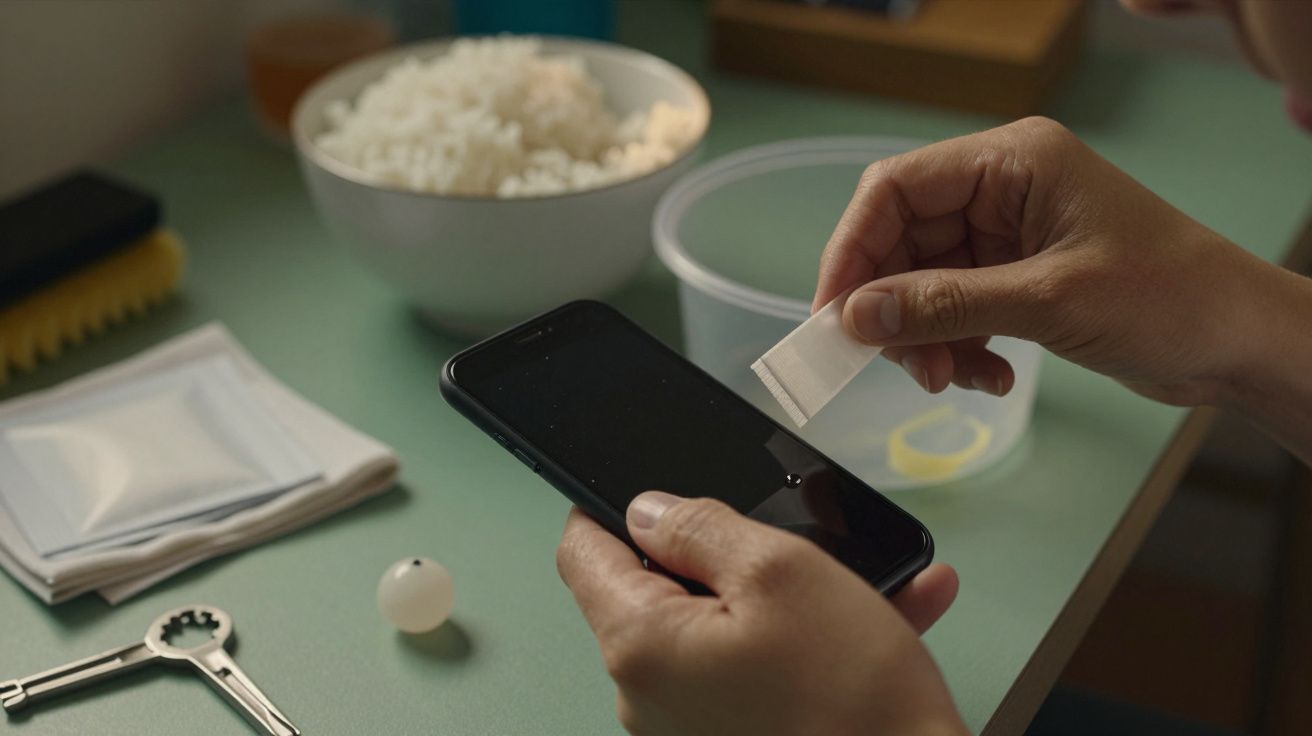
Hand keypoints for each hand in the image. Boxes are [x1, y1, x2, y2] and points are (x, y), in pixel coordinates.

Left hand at [556, 493, 966, 735]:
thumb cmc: (852, 701)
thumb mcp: (779, 571)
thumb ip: (700, 527)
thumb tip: (648, 511)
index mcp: (641, 645)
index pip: (581, 553)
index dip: (608, 506)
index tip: (648, 491)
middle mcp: (648, 694)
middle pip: (655, 589)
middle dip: (720, 554)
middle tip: (786, 537)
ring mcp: (688, 722)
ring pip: (719, 625)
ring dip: (781, 595)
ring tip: (861, 579)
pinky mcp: (730, 734)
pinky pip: (753, 666)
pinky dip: (801, 638)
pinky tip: (873, 616)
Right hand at [814, 116, 1305, 409]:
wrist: (1240, 342)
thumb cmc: (1171, 297)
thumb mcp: (1048, 301)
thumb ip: (944, 306)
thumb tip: (856, 317)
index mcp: (1012, 163)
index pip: (895, 190)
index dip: (852, 251)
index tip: (834, 315)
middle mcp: (1003, 190)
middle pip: (901, 242)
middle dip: (894, 310)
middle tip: (903, 367)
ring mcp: (1009, 236)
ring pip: (923, 284)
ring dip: (926, 339)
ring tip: (952, 378)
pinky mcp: (1018, 277)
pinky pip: (954, 310)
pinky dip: (958, 348)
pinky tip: (991, 377)